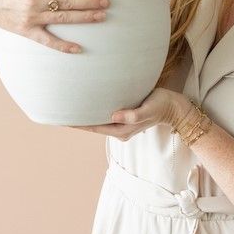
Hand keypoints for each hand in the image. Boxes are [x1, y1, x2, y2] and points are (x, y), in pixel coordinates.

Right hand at [0, 0, 109, 53]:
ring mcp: (31, 18)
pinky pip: (47, 41)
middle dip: (89, 2)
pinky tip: (78, 48)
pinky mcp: (26, 31)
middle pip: (68, 1)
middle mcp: (34, 1)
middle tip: (107, 2)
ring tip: (101, 16)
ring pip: (63, 18)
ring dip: (84, 17)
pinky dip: (62, 45)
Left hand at [67, 88, 186, 140]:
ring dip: (86, 115)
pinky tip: (89, 102)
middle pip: (94, 126)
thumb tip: (115, 116)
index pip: (95, 128)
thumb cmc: (161, 106)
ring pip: (98, 121)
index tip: (64, 119)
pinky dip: (95, 110)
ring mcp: (122, 123)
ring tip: (70, 107)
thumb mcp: (149, 110)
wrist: (174, 107)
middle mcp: (119, 129)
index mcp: (122, 130)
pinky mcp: (124, 115)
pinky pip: (105, 115)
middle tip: (60, 111)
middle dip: (78, 121)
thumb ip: (133, 115)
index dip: (80, 124)